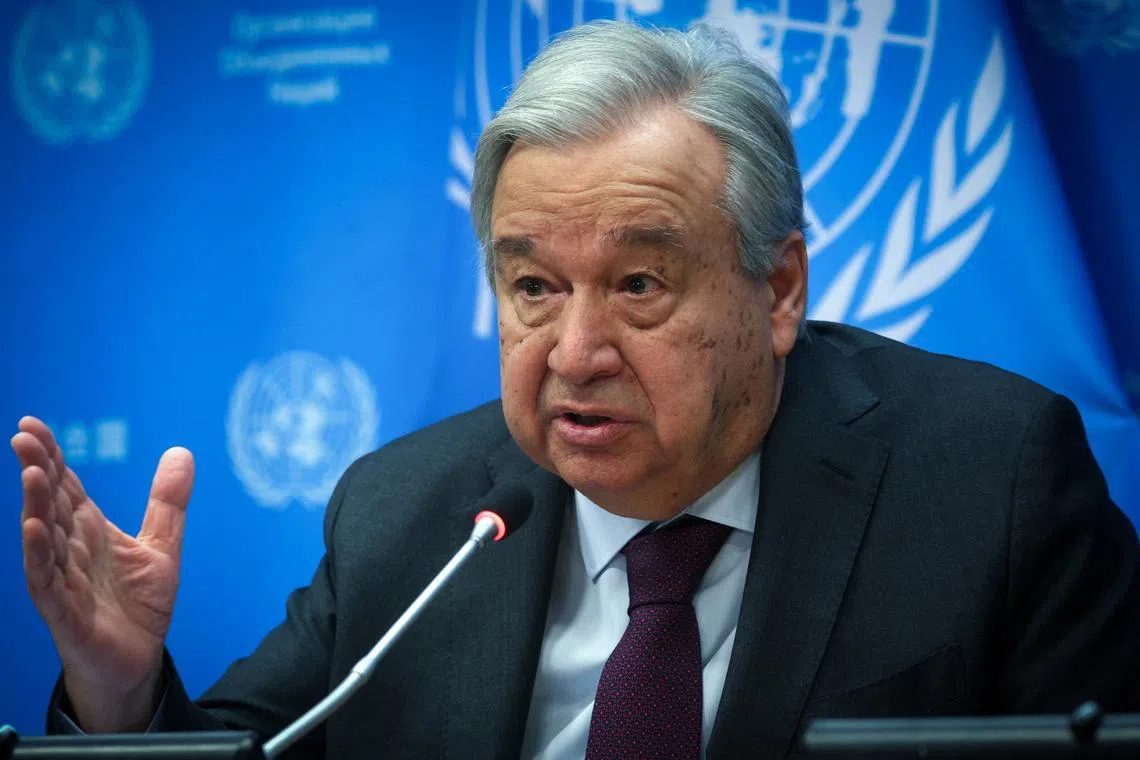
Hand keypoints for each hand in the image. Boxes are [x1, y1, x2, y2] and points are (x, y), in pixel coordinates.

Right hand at [11, 416, 193, 731]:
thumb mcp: (161, 545)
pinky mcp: (64, 612)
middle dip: (37, 470)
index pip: (65, 486)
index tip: (32, 425)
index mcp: (89, 530)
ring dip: (35, 506)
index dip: (51, 456)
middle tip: (23, 436)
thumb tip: (182, 451)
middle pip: (49, 503)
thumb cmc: (138, 605)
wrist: (138, 660)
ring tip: (32, 474)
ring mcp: (62, 579)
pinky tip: (33, 530)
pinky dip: (39, 555)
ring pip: (43, 537)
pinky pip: (45, 580)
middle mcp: (70, 549)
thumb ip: (168, 501)